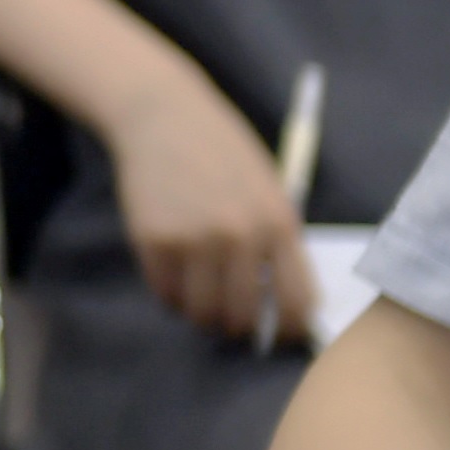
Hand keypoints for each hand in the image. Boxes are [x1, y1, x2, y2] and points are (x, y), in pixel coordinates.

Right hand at [103, 66, 316, 343]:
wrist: (165, 116)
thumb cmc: (224, 153)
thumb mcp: (267, 191)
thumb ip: (275, 242)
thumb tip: (274, 302)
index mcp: (278, 223)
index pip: (295, 302)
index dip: (288, 330)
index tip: (278, 334)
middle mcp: (239, 235)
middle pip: (241, 316)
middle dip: (237, 326)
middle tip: (230, 319)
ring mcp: (194, 240)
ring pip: (201, 313)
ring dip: (202, 315)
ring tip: (201, 298)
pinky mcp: (154, 240)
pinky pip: (165, 294)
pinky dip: (171, 295)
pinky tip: (176, 276)